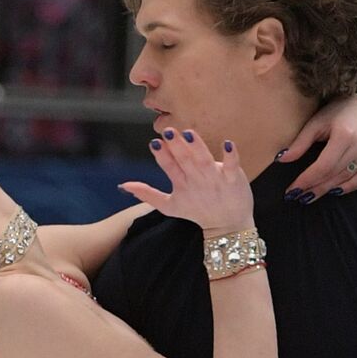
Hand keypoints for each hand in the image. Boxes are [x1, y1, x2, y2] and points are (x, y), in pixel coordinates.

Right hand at [119, 129, 253, 235]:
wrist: (227, 226)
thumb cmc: (198, 212)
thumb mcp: (169, 206)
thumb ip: (147, 194)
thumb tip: (123, 185)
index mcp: (181, 184)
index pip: (169, 167)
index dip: (162, 155)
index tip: (154, 142)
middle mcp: (197, 180)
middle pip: (185, 161)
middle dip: (177, 146)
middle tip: (168, 130)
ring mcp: (215, 179)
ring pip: (204, 160)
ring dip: (197, 147)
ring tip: (189, 134)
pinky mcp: (233, 179)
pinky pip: (232, 166)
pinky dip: (231, 156)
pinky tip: (228, 143)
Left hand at [281, 93, 356, 201]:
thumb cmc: (335, 112)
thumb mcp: (315, 123)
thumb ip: (300, 143)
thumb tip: (281, 160)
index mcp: (346, 134)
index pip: (324, 166)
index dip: (307, 180)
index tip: (293, 191)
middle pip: (335, 174)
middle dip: (315, 187)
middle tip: (299, 197)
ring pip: (347, 178)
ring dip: (328, 189)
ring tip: (312, 195)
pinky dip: (347, 187)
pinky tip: (332, 191)